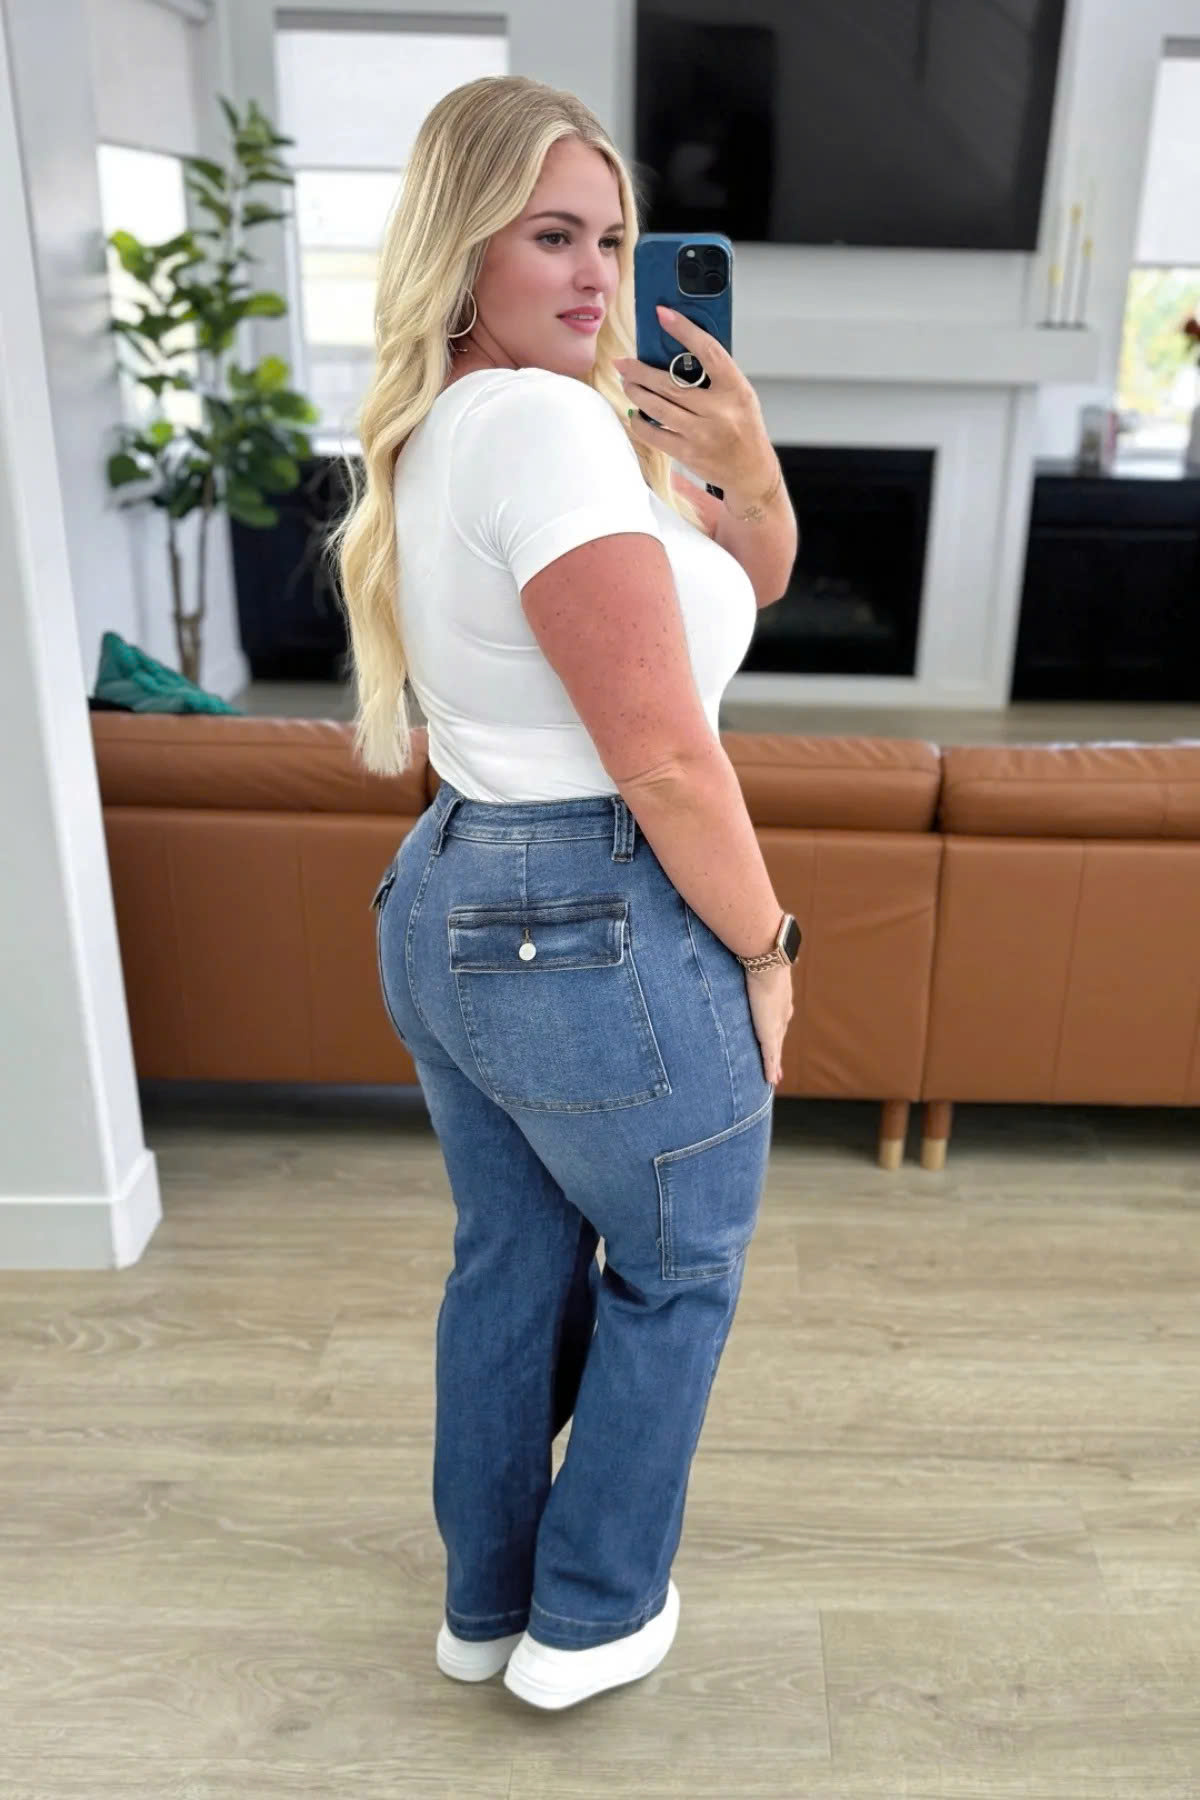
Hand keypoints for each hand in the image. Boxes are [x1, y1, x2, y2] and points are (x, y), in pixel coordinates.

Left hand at [614, 307, 775, 497]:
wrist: (751, 471)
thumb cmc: (743, 428)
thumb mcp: (740, 394)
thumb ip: (715, 375)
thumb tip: (676, 353)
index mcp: (735, 389)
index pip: (708, 351)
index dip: (684, 330)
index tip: (663, 314)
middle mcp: (719, 411)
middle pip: (670, 383)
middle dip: (640, 371)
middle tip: (623, 363)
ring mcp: (702, 434)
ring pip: (657, 408)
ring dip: (636, 393)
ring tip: (627, 383)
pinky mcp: (688, 453)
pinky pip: (654, 435)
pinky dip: (639, 422)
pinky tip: (635, 413)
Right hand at [744, 959, 793, 1088]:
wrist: (768, 962)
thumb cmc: (760, 955)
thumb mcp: (756, 962)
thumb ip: (751, 962)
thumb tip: (742, 950)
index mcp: (780, 997)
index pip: (780, 1017)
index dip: (778, 1028)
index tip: (777, 1036)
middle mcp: (782, 1013)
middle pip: (780, 1037)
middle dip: (778, 1051)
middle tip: (778, 1066)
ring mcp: (777, 1025)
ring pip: (776, 1051)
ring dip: (775, 1065)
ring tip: (774, 1078)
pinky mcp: (769, 1034)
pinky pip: (770, 1056)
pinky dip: (770, 1069)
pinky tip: (771, 1081)